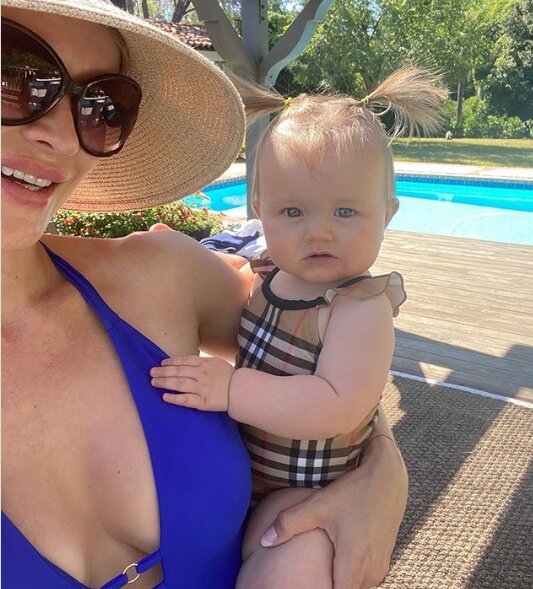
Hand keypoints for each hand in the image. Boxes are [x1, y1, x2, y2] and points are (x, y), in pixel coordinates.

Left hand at [150, 356, 233, 411]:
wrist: (241, 391)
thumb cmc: (229, 376)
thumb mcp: (216, 363)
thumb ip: (202, 362)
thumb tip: (186, 363)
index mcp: (205, 364)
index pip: (184, 361)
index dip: (171, 362)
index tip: (161, 363)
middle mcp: (201, 375)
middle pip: (178, 371)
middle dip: (163, 372)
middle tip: (151, 372)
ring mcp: (201, 388)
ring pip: (179, 384)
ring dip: (164, 383)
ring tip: (153, 382)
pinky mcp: (202, 402)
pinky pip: (185, 400)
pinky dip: (174, 398)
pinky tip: (164, 397)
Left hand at [260, 428, 406, 588]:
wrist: (388, 477)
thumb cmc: (354, 490)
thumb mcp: (319, 504)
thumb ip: (289, 523)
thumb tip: (264, 541)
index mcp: (354, 563)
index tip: (304, 583)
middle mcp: (371, 572)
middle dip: (326, 586)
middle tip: (307, 576)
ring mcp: (380, 567)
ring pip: (355, 587)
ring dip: (338, 582)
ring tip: (319, 570)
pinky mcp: (384, 560)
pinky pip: (363, 579)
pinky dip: (349, 574)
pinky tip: (335, 561)